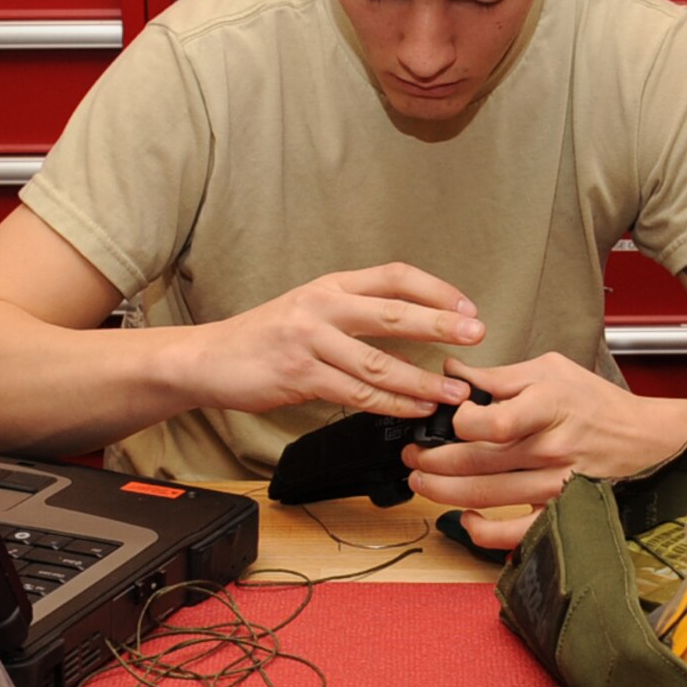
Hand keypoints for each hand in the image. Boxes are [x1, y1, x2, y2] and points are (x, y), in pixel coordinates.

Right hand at [178, 264, 485, 417]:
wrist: (209, 359)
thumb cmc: (267, 337)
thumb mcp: (311, 309)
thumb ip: (356, 313)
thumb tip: (416, 327)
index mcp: (331, 285)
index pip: (394, 276)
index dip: (435, 289)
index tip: (468, 307)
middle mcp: (322, 305)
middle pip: (393, 312)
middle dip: (440, 324)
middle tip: (477, 334)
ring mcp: (309, 340)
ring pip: (378, 362)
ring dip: (422, 380)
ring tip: (454, 393)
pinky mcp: (299, 375)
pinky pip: (356, 393)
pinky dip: (391, 404)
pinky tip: (415, 410)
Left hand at [403, 353, 680, 550]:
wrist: (643, 437)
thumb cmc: (595, 401)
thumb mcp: (550, 370)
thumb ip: (499, 375)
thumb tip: (453, 372)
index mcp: (549, 406)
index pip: (496, 422)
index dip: (461, 422)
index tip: (448, 418)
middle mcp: (551, 447)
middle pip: (479, 462)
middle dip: (433, 460)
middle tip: (412, 456)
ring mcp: (556, 483)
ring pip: (487, 495)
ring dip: (444, 491)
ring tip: (421, 481)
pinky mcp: (560, 508)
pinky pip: (517, 532)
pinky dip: (485, 532)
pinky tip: (465, 518)